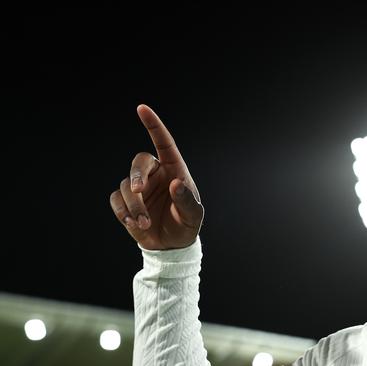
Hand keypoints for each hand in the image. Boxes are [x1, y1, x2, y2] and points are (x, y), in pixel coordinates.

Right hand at [109, 104, 203, 249]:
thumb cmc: (186, 224)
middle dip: (136, 175)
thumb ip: (186, 200)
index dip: (153, 125)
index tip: (142, 108)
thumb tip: (176, 184)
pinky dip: (122, 212)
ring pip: (126, 186)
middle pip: (138, 163)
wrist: (171, 245)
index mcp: (174, 169)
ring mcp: (139, 188)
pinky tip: (134, 224)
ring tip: (145, 224)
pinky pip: (116, 200)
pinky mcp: (125, 203)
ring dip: (133, 205)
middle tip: (137, 191)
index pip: (163, 142)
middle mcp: (155, 174)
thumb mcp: (193, 215)